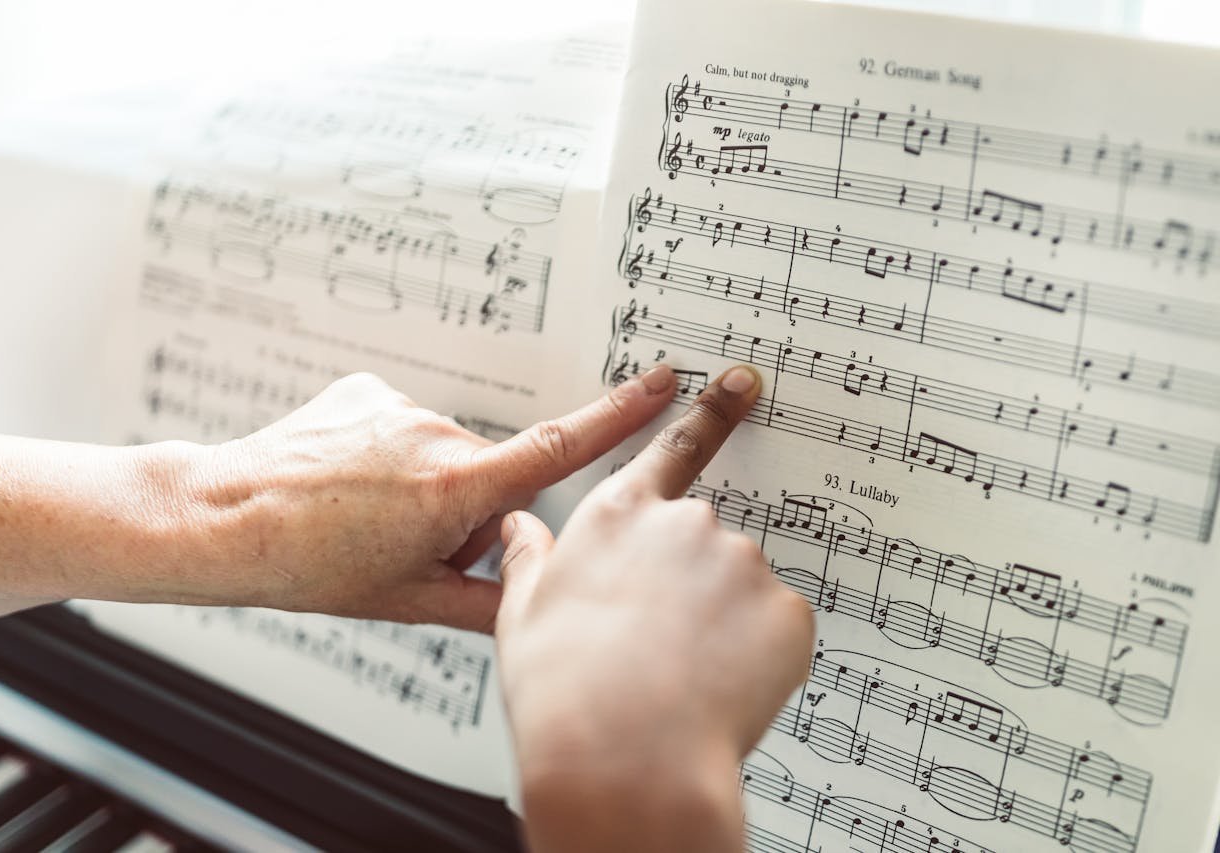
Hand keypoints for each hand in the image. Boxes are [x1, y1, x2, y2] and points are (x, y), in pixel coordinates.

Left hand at [182, 365, 680, 628]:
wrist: (223, 519)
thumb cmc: (309, 566)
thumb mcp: (408, 600)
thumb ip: (489, 604)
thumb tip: (537, 609)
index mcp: (455, 489)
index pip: (560, 447)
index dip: (621, 415)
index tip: (662, 380)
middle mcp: (434, 436)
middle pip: (488, 473)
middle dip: (465, 508)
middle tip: (402, 543)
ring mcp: (398, 407)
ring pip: (442, 451)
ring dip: (421, 481)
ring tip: (361, 514)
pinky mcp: (367, 389)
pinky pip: (403, 424)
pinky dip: (387, 452)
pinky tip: (344, 481)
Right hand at [494, 365, 813, 852]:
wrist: (622, 758)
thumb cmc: (565, 689)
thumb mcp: (522, 615)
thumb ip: (530, 559)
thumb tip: (518, 528)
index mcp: (620, 517)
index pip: (674, 450)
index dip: (713, 414)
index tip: (742, 384)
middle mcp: (686, 525)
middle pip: (703, 544)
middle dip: (691, 586)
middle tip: (658, 645)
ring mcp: (742, 563)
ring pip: (740, 590)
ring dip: (722, 623)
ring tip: (680, 675)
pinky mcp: (786, 610)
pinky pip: (776, 629)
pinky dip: (756, 655)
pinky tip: (718, 686)